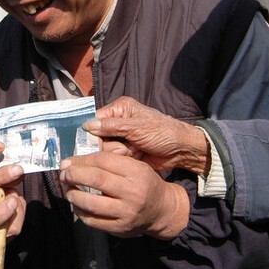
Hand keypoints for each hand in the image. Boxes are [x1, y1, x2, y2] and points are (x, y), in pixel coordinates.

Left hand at [58, 151, 188, 239]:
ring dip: (73, 195)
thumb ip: (110, 160)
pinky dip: (80, 212)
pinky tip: (77, 205)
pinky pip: (92, 221)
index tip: (68, 162)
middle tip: (63, 174)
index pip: (103, 161)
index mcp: (136, 172)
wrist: (161, 210)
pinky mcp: (120, 228)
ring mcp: (126, 213)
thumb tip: (76, 160)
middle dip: (74, 175)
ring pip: (91, 203)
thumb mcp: (135, 165)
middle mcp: (132, 192)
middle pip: (96, 180)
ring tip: (68, 190)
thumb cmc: (143, 183)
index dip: (82, 160)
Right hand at [85, 96, 211, 174]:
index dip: (91, 132)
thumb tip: (87, 125)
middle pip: (98, 137)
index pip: (95, 119)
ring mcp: (121, 139)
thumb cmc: (162, 132)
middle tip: (126, 145)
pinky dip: (125, 159)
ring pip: (106, 150)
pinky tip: (137, 155)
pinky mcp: (125, 153)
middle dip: (110, 144)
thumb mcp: (136, 127)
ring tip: (136, 149)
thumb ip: (111, 126)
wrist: (180, 150)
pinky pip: (115, 159)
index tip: (93, 142)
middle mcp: (117, 122)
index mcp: (120, 109)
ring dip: (120, 152)